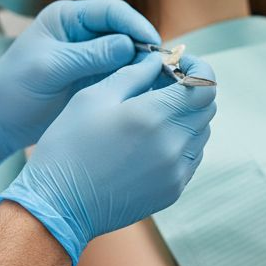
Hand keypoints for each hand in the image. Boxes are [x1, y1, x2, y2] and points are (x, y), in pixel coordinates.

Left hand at [0, 0, 158, 175]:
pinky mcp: (94, 79)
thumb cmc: (13, 89)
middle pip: (126, 31)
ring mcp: (90, 57)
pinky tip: (147, 93)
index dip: (136, 25)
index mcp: (67, 18)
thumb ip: (88, 55)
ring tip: (160, 81)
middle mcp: (82, 33)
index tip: (152, 43)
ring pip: (129, 55)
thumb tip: (129, 45)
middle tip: (163, 67)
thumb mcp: (49, 68)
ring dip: (144, 66)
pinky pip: (123, 75)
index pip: (112, 11)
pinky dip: (136, 81)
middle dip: (145, 47)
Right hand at [0, 53, 215, 265]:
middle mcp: (173, 145)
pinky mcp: (173, 190)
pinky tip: (150, 141)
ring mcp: (176, 172)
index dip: (197, 69)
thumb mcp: (93, 97)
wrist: (58, 205)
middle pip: (207, 108)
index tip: (178, 64)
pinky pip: (192, 157)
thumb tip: (158, 60)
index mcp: (153, 116)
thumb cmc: (68, 146)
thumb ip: (133, 73)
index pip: (204, 86)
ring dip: (185, 117)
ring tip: (153, 114)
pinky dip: (181, 142)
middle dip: (190, 90)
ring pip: (201, 132)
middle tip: (162, 86)